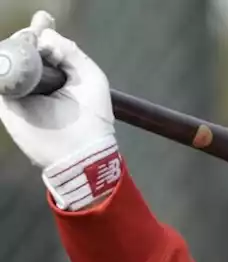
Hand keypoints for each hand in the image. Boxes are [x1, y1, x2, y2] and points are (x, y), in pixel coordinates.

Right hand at [0, 11, 119, 210]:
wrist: (79, 150)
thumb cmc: (92, 116)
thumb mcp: (90, 77)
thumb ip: (70, 51)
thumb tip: (44, 34)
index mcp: (58, 73)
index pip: (42, 46)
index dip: (40, 31)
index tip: (42, 19)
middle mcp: (38, 80)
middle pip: (22, 48)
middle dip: (26, 37)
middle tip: (34, 35)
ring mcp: (21, 91)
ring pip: (8, 59)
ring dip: (14, 48)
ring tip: (27, 46)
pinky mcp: (7, 102)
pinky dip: (2, 64)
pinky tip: (13, 58)